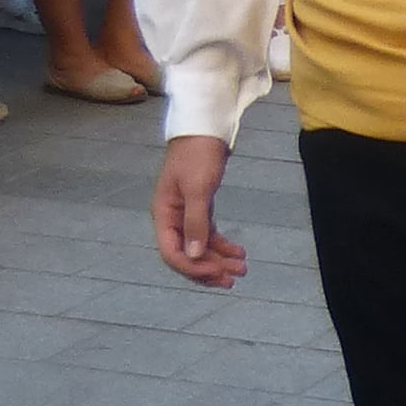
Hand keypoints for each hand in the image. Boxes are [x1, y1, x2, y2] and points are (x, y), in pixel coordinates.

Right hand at [152, 134, 241, 284]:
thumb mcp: (198, 188)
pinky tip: (238, 252)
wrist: (205, 127)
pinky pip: (208, 234)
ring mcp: (185, 213)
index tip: (217, 272)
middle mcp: (171, 218)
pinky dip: (222, 245)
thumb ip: (196, 222)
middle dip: (209, 269)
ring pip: (199, 247)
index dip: (193, 268)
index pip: (172, 254)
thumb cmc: (198, 154)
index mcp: (164, 215)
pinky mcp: (199, 207)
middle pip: (187, 255)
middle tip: (234, 278)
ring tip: (241, 268)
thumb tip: (194, 256)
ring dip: (219, 260)